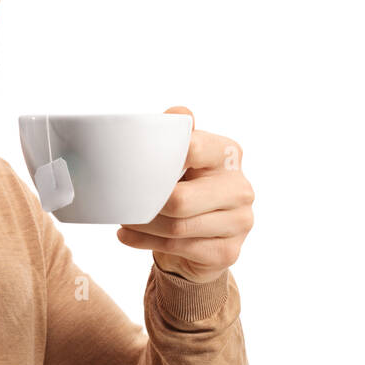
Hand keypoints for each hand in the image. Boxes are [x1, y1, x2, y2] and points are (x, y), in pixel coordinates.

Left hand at [115, 106, 254, 283]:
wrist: (199, 237)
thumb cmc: (184, 187)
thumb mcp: (179, 159)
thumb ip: (177, 135)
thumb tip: (178, 113)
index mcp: (228, 153)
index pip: (194, 148)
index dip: (163, 158)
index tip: (137, 166)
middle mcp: (240, 187)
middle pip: (180, 199)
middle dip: (145, 204)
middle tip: (123, 202)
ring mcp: (240, 221)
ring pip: (177, 226)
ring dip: (142, 225)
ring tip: (124, 219)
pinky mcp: (229, 251)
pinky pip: (179, 247)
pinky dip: (145, 242)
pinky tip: (128, 236)